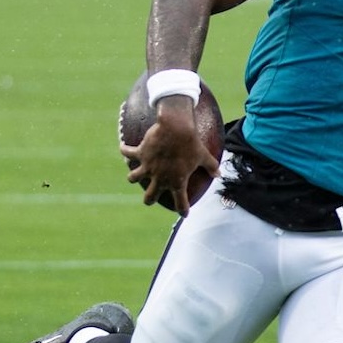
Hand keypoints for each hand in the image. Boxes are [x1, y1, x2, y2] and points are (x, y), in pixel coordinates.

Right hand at [122, 99, 216, 214]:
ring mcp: (148, 167)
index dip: (182, 209)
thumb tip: (219, 174)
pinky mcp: (141, 153)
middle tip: (150, 199)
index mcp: (177, 181)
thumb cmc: (191, 143)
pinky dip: (125, 150)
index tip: (184, 214)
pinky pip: (128, 153)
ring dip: (133, 177)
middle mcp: (160, 178)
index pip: (180, 202)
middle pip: (149, 196)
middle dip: (149, 200)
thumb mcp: (204, 155)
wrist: (176, 128)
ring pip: (133, 178)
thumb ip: (211, 166)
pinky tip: (123, 147)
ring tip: (133, 175)